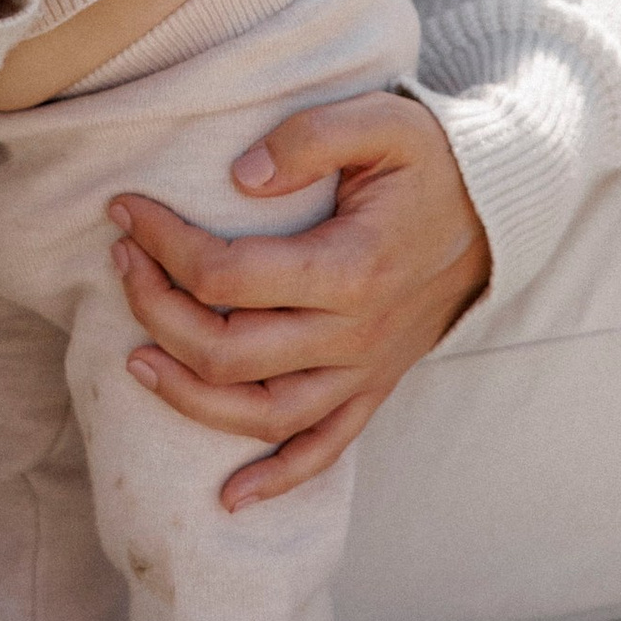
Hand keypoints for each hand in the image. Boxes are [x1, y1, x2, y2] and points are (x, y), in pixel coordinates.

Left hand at [110, 93, 490, 506]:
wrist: (498, 210)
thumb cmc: (431, 162)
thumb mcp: (382, 122)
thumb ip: (311, 138)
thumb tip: (240, 178)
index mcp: (350, 267)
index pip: (226, 274)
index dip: (162, 245)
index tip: (125, 212)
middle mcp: (355, 333)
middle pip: (227, 351)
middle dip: (156, 310)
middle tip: (122, 265)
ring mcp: (364, 370)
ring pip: (261, 415)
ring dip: (188, 397)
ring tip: (136, 360)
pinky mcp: (374, 388)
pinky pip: (323, 450)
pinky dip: (275, 480)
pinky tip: (229, 498)